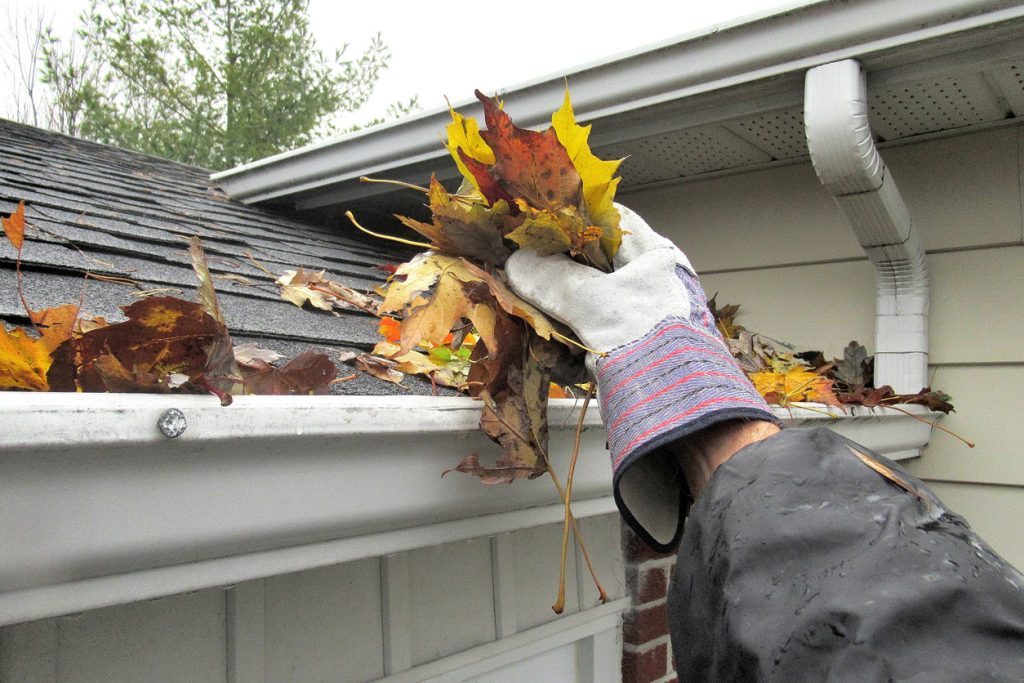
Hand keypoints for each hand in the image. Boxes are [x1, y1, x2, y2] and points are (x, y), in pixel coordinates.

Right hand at [505, 205, 780, 549]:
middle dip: (551, 267)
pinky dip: (563, 340)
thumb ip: (555, 280)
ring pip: (582, 300)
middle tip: (517, 265)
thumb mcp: (598, 304)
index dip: (569, 215)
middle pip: (589, 261)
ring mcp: (635, 316)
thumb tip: (516, 261)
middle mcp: (646, 280)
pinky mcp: (623, 349)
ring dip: (553, 306)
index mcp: (654, 255)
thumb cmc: (654, 345)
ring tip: (523, 305)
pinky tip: (544, 344)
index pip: (608, 218)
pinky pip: (585, 334)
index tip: (531, 220)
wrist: (684, 417)